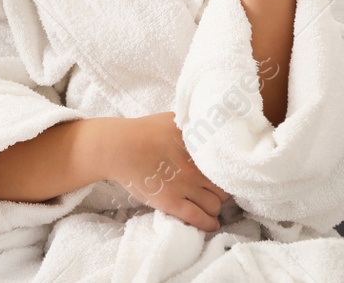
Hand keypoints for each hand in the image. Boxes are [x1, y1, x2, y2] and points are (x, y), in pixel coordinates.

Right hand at [98, 113, 227, 230]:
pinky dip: (209, 224)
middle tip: (213, 190)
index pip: (226, 167)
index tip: (223, 175)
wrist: (117, 148)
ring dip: (214, 207)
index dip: (226, 173)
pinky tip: (211, 224)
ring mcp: (184, 187)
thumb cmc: (142, 131)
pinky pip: (199, 219)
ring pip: (215, 206)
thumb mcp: (174, 119)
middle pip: (224, 188)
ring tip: (209, 205)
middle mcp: (195, 168)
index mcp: (198, 148)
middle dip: (221, 191)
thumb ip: (194, 126)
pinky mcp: (171, 203)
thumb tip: (210, 127)